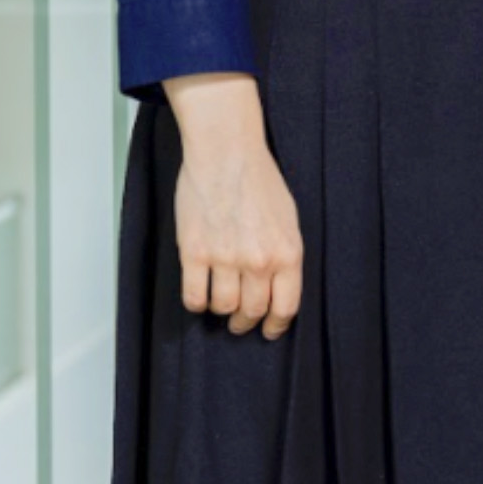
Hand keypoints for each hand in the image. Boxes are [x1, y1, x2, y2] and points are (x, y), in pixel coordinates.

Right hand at [160, 73, 302, 337]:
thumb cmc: (259, 180)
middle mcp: (259, 260)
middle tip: (239, 320)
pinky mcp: (194, 252)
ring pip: (223, 307)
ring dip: (221, 309)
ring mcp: (226, 257)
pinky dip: (196, 302)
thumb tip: (279, 286)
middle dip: (246, 321)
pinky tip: (199, 293)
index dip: (275, 325)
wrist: (227, 153)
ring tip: (219, 301)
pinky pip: (194, 296)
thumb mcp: (288, 219)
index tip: (268, 330)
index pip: (285, 307)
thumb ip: (285, 255)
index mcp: (287, 252)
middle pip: (252, 311)